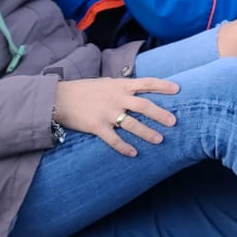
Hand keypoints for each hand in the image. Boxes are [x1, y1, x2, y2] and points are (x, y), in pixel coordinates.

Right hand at [53, 77, 178, 157]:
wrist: (59, 98)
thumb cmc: (84, 90)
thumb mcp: (106, 83)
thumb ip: (122, 87)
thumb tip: (137, 89)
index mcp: (120, 85)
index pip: (146, 83)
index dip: (162, 86)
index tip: (177, 89)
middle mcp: (116, 98)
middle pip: (144, 106)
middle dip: (160, 114)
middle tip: (174, 122)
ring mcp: (107, 113)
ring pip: (132, 124)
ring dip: (147, 133)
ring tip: (160, 140)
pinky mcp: (97, 127)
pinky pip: (114, 139)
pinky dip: (124, 147)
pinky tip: (134, 153)